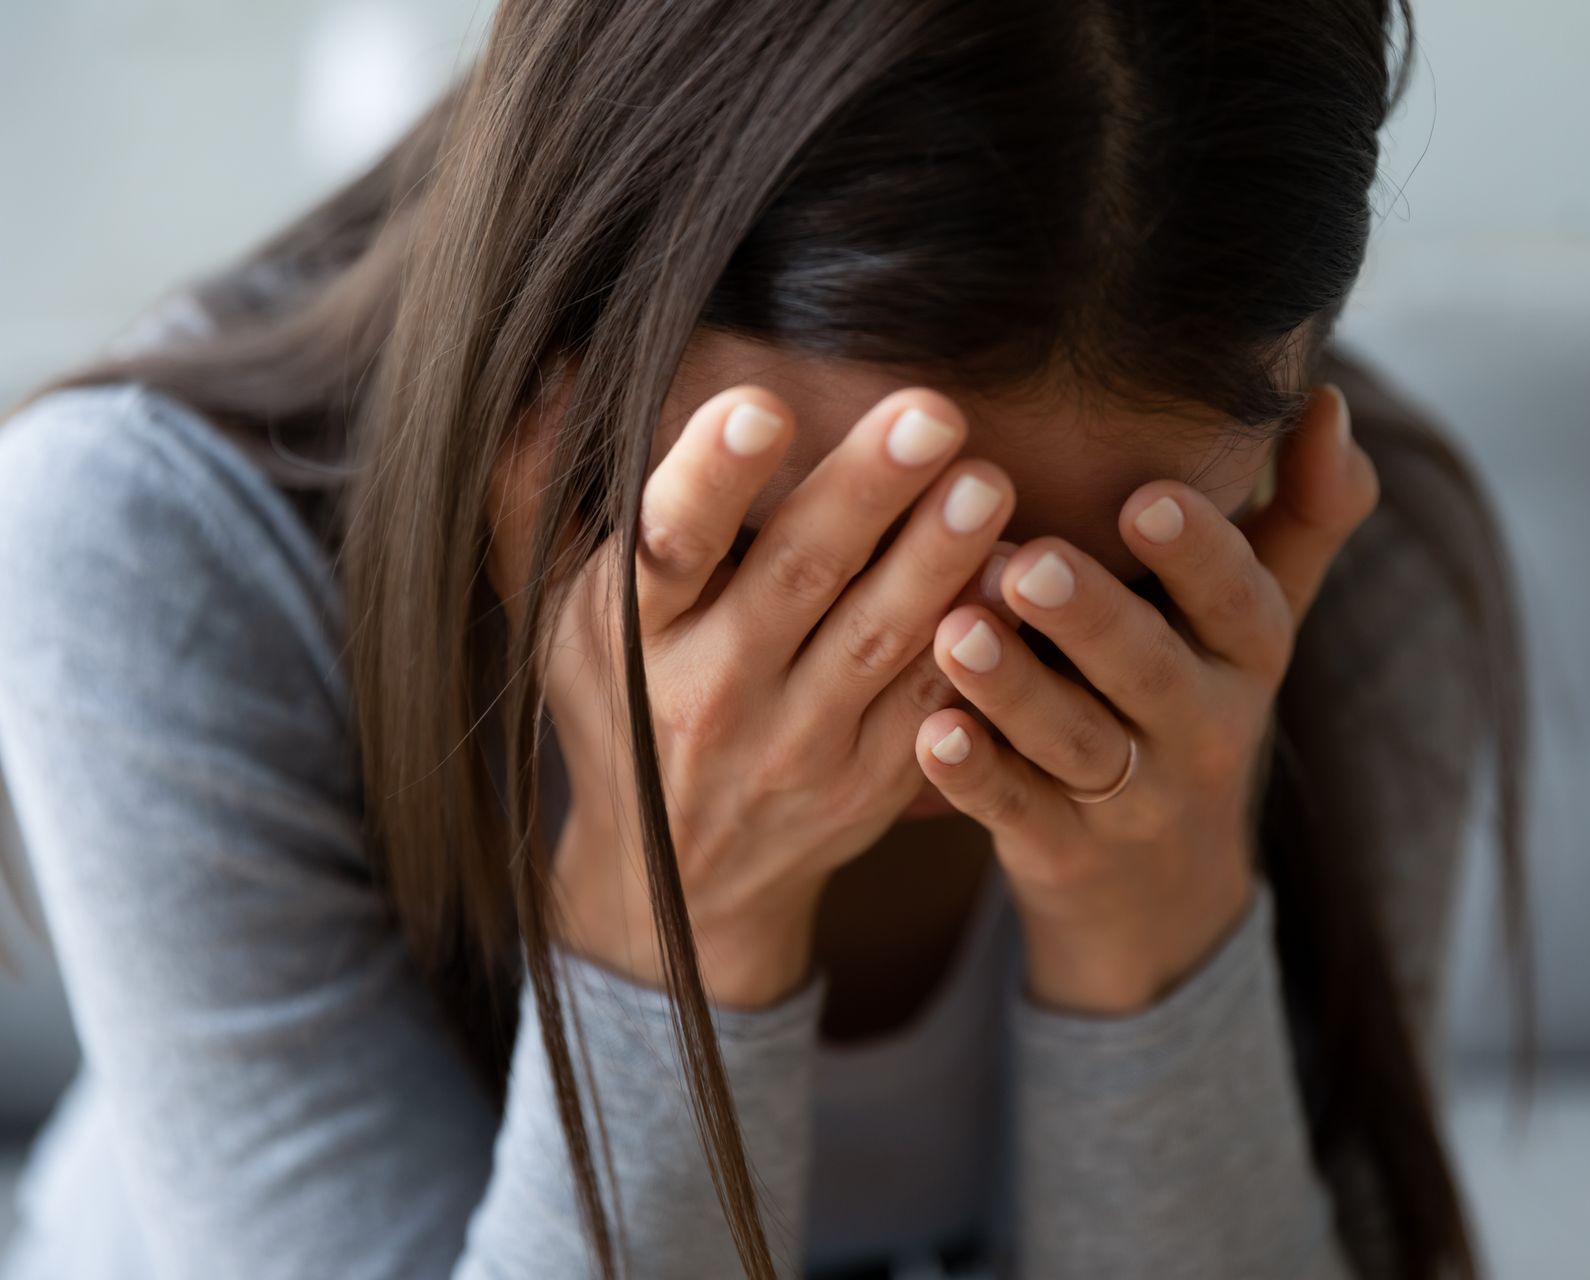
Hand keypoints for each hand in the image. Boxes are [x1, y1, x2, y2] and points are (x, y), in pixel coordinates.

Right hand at [505, 382, 1022, 1006]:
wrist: (676, 878)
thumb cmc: (619, 705)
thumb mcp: (555, 611)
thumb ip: (538, 491)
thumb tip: (542, 368)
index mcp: (633, 632)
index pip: (670, 547)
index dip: (712, 479)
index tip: (763, 405)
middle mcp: (712, 691)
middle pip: (797, 579)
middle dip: (865, 493)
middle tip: (930, 414)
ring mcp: (798, 743)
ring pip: (877, 641)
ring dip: (938, 560)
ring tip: (988, 484)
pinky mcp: (868, 780)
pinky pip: (931, 703)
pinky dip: (976, 644)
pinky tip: (1017, 580)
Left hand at [916, 384, 1377, 1014]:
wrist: (1164, 893)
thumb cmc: (1196, 703)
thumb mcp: (1257, 620)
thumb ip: (1303, 512)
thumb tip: (1326, 399)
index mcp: (1247, 655)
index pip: (1238, 600)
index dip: (1198, 552)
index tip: (1146, 496)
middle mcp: (1200, 726)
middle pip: (1149, 670)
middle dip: (1092, 616)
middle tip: (1029, 562)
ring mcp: (1131, 799)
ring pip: (1075, 743)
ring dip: (1016, 689)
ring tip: (956, 632)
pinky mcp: (1062, 853)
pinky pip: (1018, 815)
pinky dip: (975, 779)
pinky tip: (929, 734)